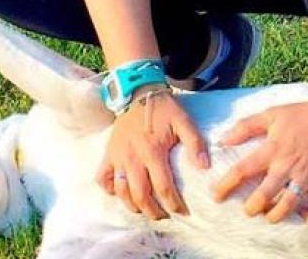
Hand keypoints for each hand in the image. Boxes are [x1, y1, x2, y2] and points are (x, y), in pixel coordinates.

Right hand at [95, 90, 210, 218]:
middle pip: (140, 195)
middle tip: (162, 216)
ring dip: (132, 205)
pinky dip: (110, 189)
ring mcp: (117, 157)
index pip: (163, 186)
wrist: (138, 93)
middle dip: (152, 211)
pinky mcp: (108, 154)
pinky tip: (121, 193)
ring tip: (144, 209)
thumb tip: (204, 167)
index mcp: (152, 151)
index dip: (173, 203)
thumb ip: (195, 143)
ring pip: (120, 191)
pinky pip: (103, 178)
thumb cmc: (163, 109)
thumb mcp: (184, 121)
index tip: (182, 211)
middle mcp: (132, 157)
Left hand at [211, 100, 307, 224]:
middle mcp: (288, 165)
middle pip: (265, 194)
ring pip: (289, 205)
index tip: (216, 195)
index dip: (226, 184)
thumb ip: (246, 126)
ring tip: (270, 216)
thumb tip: (223, 140)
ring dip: (276, 215)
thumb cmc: (303, 114)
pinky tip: (304, 218)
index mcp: (273, 149)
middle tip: (248, 209)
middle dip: (252, 207)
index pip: (243, 170)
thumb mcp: (271, 114)